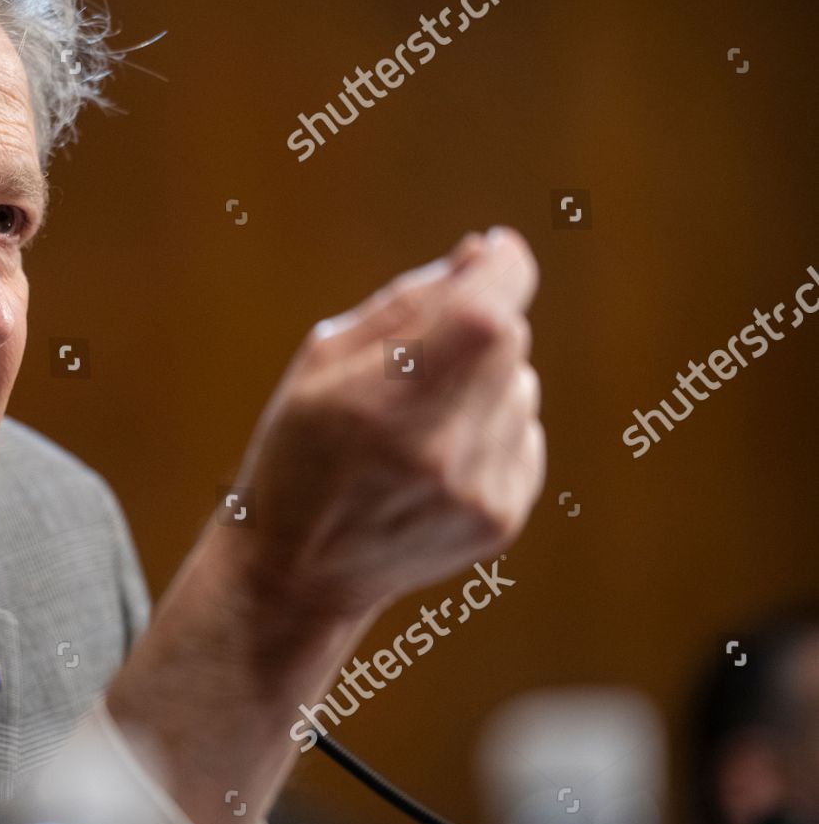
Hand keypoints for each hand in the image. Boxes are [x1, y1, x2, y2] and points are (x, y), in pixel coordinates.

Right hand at [223, 226, 543, 619]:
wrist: (299, 570)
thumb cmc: (299, 448)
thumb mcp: (322, 359)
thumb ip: (408, 300)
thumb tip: (485, 252)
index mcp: (388, 400)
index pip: (489, 308)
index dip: (501, 267)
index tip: (493, 252)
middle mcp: (443, 448)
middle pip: (506, 339)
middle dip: (474, 325)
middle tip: (415, 358)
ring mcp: (478, 488)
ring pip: (520, 385)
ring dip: (481, 382)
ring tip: (414, 423)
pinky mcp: (502, 517)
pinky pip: (524, 432)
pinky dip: (489, 427)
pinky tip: (433, 459)